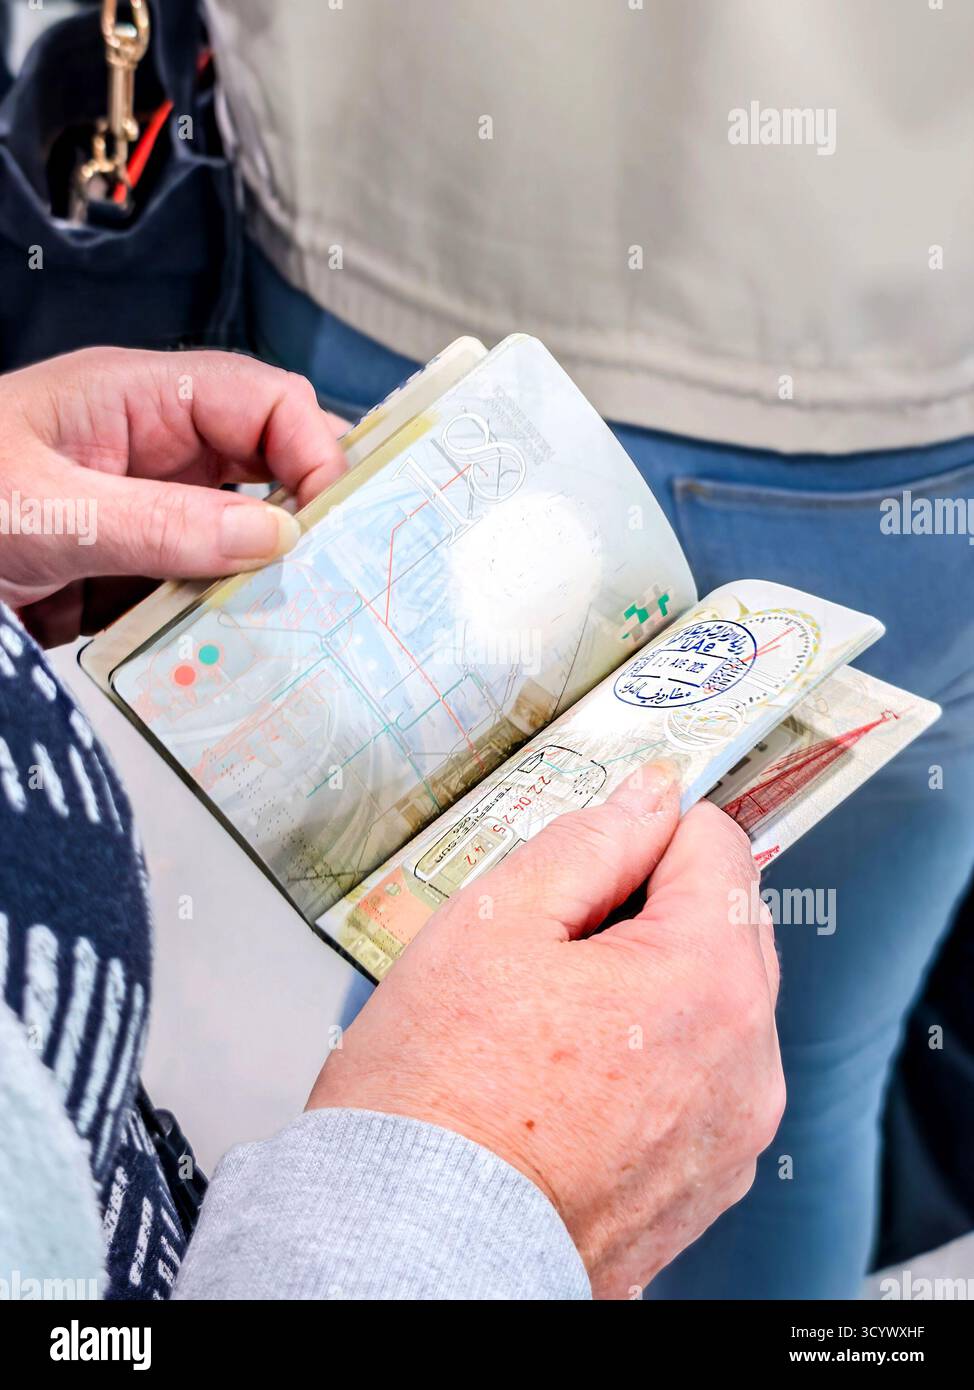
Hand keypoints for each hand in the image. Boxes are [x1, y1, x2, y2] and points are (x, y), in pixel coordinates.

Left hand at [0, 347, 346, 643]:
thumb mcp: (47, 511)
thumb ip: (162, 524)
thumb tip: (274, 538)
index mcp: (136, 398)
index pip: (263, 399)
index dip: (312, 448)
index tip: (330, 520)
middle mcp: (153, 448)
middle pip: (266, 468)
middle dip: (302, 518)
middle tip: (332, 577)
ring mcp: (144, 510)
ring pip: (241, 535)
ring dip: (264, 579)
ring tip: (287, 623)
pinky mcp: (132, 568)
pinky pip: (201, 586)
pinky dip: (222, 617)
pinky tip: (230, 648)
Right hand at [309, 762, 783, 1299]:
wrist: (413, 1241)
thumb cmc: (439, 1091)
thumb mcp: (498, 920)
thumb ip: (590, 840)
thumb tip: (649, 795)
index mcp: (707, 981)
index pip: (715, 845)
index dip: (642, 834)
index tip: (590, 861)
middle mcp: (746, 1060)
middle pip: (725, 923)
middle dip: (652, 910)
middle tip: (555, 945)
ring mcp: (732, 1131)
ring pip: (713, 1002)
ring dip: (654, 985)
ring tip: (553, 1021)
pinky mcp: (706, 1182)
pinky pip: (701, 1079)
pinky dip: (654, 1059)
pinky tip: (572, 1078)